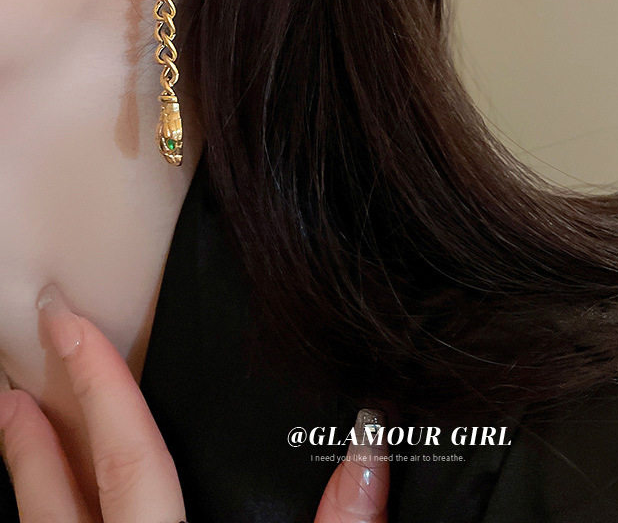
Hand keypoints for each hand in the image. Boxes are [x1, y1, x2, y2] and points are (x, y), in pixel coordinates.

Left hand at [0, 284, 388, 522]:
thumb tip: (372, 442)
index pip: (129, 461)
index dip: (99, 388)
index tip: (67, 325)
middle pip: (60, 502)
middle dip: (35, 434)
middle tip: (15, 372)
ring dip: (25, 475)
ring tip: (10, 419)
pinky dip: (48, 519)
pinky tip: (53, 509)